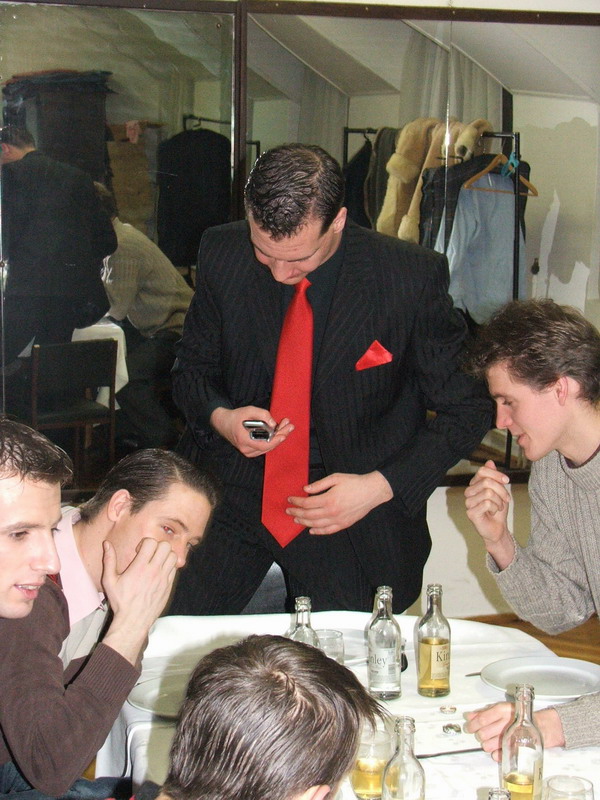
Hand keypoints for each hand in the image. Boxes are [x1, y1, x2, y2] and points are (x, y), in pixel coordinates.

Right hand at [101, 538, 177, 665]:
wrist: (133, 621)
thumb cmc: (120, 601)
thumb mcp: (110, 581)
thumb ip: (109, 560)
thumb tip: (106, 544)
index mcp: (139, 567)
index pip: (151, 543)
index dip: (145, 543)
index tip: (139, 551)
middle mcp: (154, 571)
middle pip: (165, 546)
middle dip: (157, 546)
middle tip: (149, 554)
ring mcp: (163, 579)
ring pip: (173, 556)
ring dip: (165, 555)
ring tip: (156, 561)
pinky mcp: (169, 587)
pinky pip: (175, 569)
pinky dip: (169, 566)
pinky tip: (159, 572)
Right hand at [210, 406, 293, 457]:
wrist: (223, 423)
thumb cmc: (235, 417)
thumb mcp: (248, 410)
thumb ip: (262, 415)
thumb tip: (274, 424)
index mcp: (244, 441)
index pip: (263, 446)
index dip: (275, 441)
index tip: (284, 434)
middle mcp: (246, 449)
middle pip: (268, 446)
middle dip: (281, 435)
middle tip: (290, 426)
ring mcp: (248, 452)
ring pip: (268, 447)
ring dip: (278, 437)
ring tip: (286, 425)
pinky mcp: (251, 451)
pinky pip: (265, 446)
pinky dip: (272, 439)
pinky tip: (278, 430)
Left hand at [287, 471, 392, 535]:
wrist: (372, 491)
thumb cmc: (354, 482)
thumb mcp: (335, 478)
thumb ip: (319, 484)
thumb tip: (306, 489)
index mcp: (329, 499)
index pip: (307, 503)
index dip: (297, 501)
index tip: (290, 499)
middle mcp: (332, 512)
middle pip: (309, 515)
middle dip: (296, 512)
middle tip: (288, 510)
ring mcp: (338, 520)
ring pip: (316, 525)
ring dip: (304, 522)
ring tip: (296, 519)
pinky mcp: (344, 524)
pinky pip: (328, 531)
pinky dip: (318, 532)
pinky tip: (311, 530)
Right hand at [464, 460, 514, 568]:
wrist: (498, 529)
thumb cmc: (498, 510)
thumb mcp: (500, 491)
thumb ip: (494, 477)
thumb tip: (489, 462)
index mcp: (475, 484)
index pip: (482, 471)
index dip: (496, 474)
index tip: (507, 481)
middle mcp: (469, 492)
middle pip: (487, 481)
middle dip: (501, 490)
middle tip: (505, 500)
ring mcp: (468, 502)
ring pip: (488, 492)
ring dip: (499, 501)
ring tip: (498, 507)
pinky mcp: (470, 512)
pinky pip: (487, 503)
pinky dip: (495, 508)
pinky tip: (492, 513)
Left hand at [465, 703, 563, 760]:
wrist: (541, 726)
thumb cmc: (518, 716)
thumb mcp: (501, 709)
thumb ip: (484, 712)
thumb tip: (469, 716)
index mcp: (503, 710)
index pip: (482, 719)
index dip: (472, 724)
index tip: (468, 727)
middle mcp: (507, 723)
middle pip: (483, 734)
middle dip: (480, 735)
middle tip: (482, 733)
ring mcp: (511, 737)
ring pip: (487, 746)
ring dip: (486, 744)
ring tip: (491, 740)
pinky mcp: (515, 750)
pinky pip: (497, 755)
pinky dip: (495, 754)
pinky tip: (497, 749)